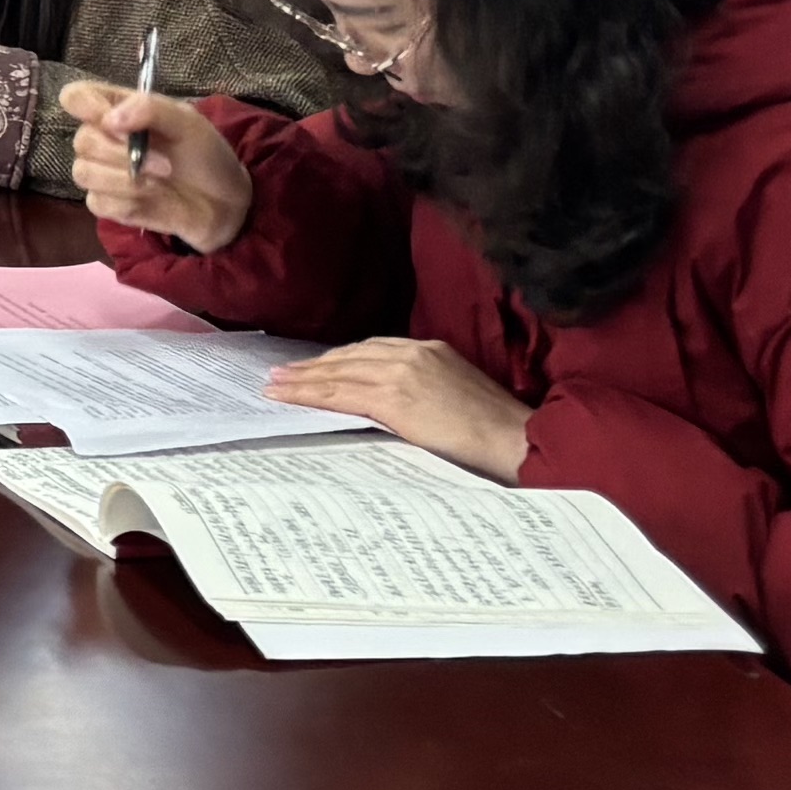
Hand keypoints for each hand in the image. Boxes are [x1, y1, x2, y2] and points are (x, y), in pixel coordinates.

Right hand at [67, 84, 252, 248]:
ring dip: (126, 180)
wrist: (226, 204)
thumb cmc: (207, 155)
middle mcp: (104, 138)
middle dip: (122, 154)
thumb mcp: (189, 122)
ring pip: (84, 173)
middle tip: (165, 164)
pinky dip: (127, 202)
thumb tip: (109, 120)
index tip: (115, 122)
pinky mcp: (108, 204)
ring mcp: (102, 173)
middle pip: (82, 140)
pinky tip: (151, 200)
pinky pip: (97, 202)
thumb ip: (150, 109)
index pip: (76, 97)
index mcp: (118, 109)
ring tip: (161, 182)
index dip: (87, 107)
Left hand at [266, 335, 533, 478]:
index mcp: (430, 349)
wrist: (514, 440)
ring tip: (276, 385)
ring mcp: (401, 372)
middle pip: (349, 356)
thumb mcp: (455, 393)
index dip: (339, 359)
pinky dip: (310, 395)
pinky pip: (340, 394)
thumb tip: (388, 404)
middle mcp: (412, 353)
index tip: (315, 366)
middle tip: (282, 373)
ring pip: (338, 373)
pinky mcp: (394, 397)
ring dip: (303, 380)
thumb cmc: (493, 429)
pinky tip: (289, 397)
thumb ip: (421, 389)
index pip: (370, 349)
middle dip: (314, 366)